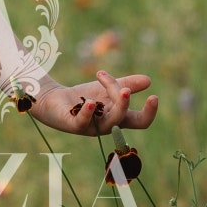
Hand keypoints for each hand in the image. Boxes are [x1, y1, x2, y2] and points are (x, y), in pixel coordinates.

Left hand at [29, 70, 158, 135]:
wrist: (53, 99)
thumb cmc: (83, 97)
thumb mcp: (107, 88)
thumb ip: (127, 84)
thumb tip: (149, 80)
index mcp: (118, 116)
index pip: (140, 121)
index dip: (150, 112)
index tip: (153, 96)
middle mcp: (106, 124)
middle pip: (124, 117)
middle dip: (127, 103)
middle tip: (126, 88)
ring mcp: (91, 126)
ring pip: (110, 121)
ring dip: (117, 105)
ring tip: (122, 90)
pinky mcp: (73, 124)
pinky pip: (83, 122)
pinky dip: (89, 112)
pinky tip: (92, 102)